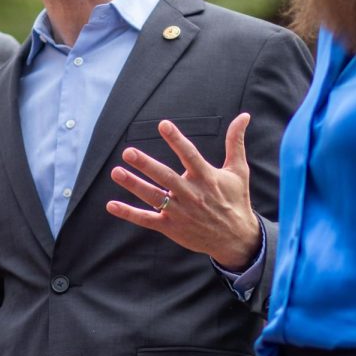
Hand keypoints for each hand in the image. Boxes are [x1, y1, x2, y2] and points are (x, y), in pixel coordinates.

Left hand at [106, 113, 261, 269]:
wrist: (236, 238)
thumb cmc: (236, 200)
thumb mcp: (239, 171)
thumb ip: (235, 142)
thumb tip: (244, 116)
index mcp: (207, 178)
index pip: (190, 155)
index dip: (176, 140)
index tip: (163, 124)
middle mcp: (192, 194)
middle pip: (166, 177)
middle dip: (146, 165)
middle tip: (128, 152)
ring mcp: (180, 212)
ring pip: (153, 197)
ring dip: (134, 185)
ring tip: (116, 172)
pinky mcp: (171, 227)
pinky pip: (147, 220)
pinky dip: (129, 213)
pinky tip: (111, 205)